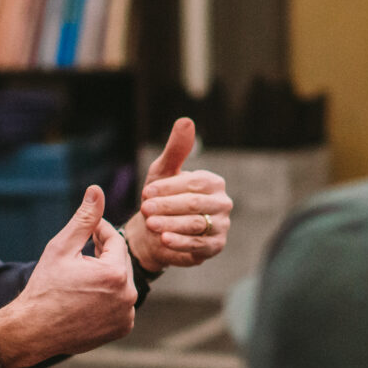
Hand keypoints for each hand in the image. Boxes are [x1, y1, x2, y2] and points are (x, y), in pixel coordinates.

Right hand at [0, 187, 137, 367]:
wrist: (33, 330)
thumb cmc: (45, 288)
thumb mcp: (62, 248)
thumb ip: (84, 219)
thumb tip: (97, 190)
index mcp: (115, 273)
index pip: (115, 240)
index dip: (100, 231)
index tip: (87, 231)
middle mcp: (128, 295)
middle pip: (120, 262)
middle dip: (103, 254)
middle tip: (82, 253)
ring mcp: (126, 315)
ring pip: (121, 283)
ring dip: (107, 274)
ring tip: (83, 275)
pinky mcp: (122, 328)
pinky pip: (120, 304)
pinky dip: (109, 297)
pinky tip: (88, 297)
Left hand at [124, 118, 232, 271]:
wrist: (154, 232)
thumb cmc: (161, 198)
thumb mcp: (163, 172)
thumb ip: (176, 149)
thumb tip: (186, 121)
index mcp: (213, 183)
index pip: (194, 183)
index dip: (169, 188)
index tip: (146, 192)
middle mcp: (222, 203)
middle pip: (195, 204)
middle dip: (168, 206)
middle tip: (145, 208)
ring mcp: (221, 226)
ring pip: (196, 224)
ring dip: (170, 224)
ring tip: (150, 224)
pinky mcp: (215, 247)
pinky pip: (198, 245)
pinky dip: (179, 242)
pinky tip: (163, 240)